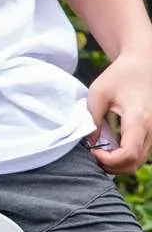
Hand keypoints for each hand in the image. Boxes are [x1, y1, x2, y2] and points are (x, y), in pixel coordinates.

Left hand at [87, 47, 151, 173]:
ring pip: (139, 162)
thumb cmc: (119, 76)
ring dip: (118, 164)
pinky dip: (125, 158)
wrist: (143, 65)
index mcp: (139, 119)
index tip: (93, 152)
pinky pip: (141, 154)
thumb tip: (88, 143)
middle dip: (111, 166)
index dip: (110, 160)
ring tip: (99, 153)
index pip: (129, 154)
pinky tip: (109, 149)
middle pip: (134, 163)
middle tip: (92, 155)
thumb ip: (92, 118)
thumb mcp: (98, 93)